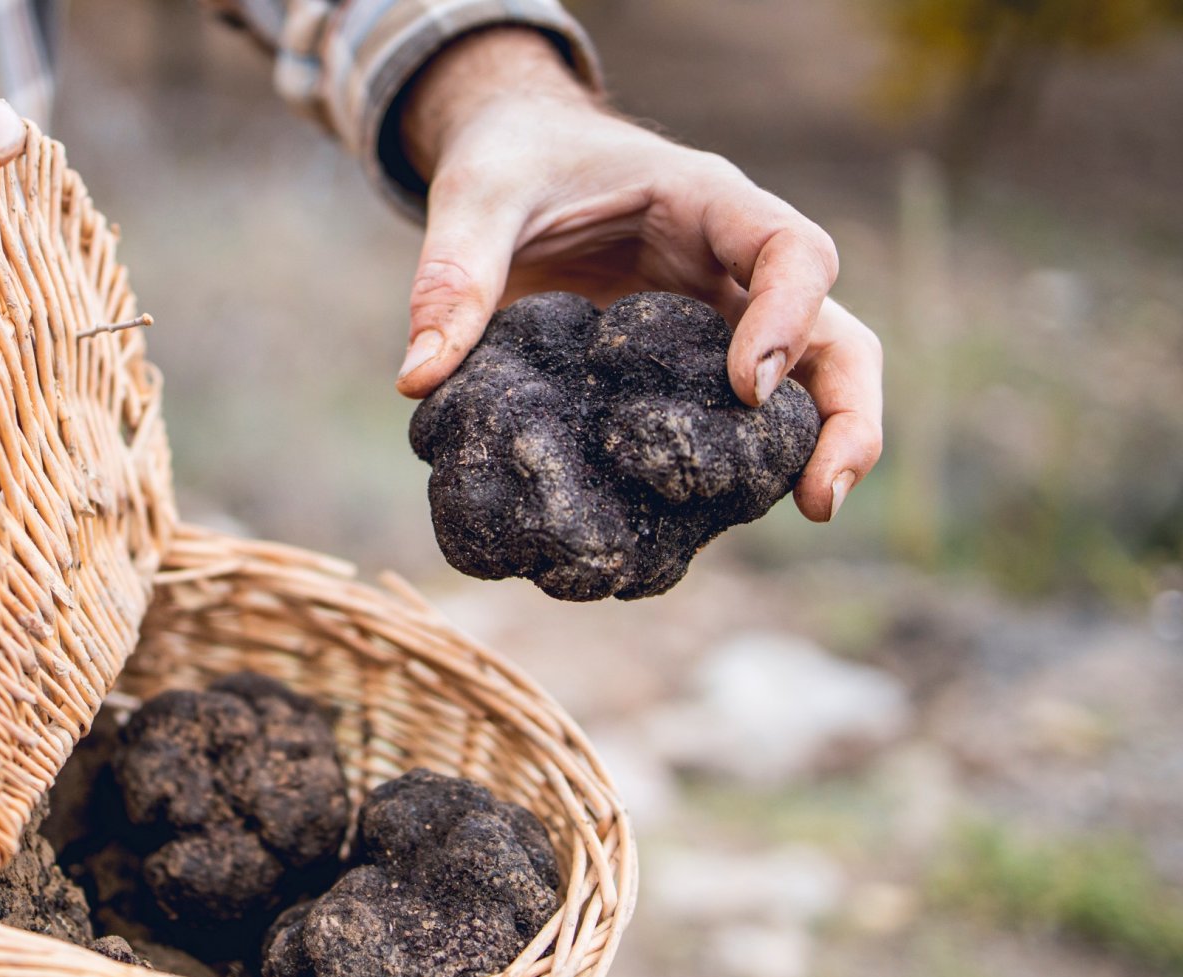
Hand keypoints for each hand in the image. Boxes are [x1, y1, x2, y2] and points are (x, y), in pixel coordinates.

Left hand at [394, 28, 882, 521]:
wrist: (514, 160)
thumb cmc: (512, 162)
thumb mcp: (476, 196)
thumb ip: (452, 274)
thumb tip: (418, 381)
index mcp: (707, 205)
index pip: (791, 250)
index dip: (786, 317)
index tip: (746, 387)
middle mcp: (734, 270)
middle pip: (836, 336)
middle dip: (846, 415)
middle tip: (822, 498)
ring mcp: (720, 325)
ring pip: (808, 390)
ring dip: (812, 454)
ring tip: (804, 517)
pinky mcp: (685, 373)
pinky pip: (728, 426)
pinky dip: (726, 475)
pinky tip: (694, 528)